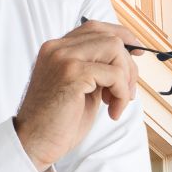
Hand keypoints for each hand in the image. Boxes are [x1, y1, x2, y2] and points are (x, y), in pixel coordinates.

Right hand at [13, 19, 142, 170]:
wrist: (33, 142)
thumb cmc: (56, 121)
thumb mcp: (79, 88)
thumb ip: (95, 70)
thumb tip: (126, 61)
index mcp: (56, 49)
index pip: (95, 28)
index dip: (121, 36)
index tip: (137, 51)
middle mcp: (57, 48)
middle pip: (110, 37)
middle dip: (128, 65)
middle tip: (126, 93)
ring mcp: (63, 58)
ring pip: (114, 49)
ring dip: (126, 78)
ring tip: (117, 102)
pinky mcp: (72, 73)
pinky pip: (114, 74)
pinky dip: (121, 93)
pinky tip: (111, 111)